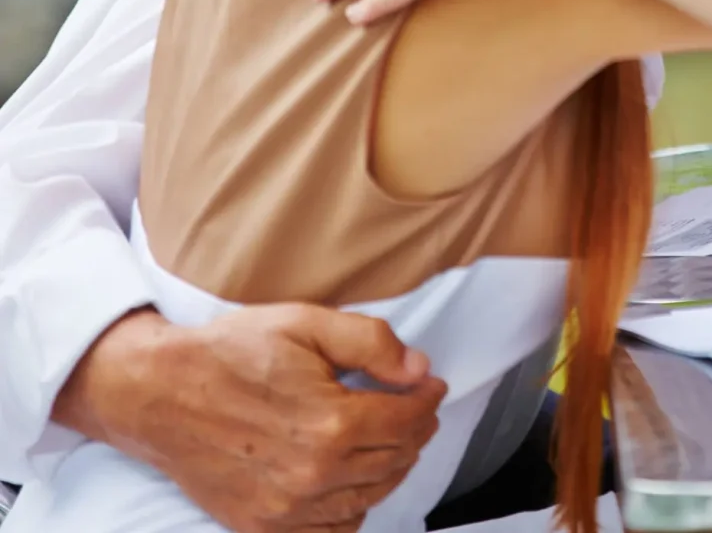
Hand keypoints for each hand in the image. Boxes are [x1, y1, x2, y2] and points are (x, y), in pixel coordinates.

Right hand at [55, 306, 444, 532]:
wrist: (156, 392)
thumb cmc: (230, 353)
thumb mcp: (306, 324)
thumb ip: (372, 343)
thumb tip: (418, 369)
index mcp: (330, 422)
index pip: (408, 420)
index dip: (428, 399)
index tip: (431, 385)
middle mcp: (312, 473)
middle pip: (395, 459)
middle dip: (416, 431)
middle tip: (416, 409)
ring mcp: (285, 506)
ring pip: (370, 497)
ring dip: (391, 467)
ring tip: (390, 438)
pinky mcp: (259, 524)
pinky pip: (329, 529)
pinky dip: (352, 508)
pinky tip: (353, 480)